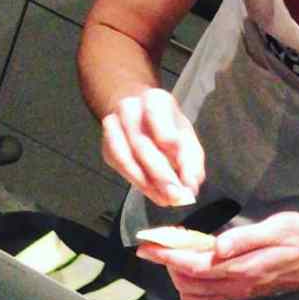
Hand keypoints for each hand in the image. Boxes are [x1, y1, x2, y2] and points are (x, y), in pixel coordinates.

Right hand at [101, 88, 204, 206]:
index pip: (156, 113)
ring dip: (148, 183)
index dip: (165, 133)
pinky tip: (155, 195)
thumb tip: (191, 186)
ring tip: (168, 199)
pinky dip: (139, 183)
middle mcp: (128, 110)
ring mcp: (112, 128)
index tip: (177, 153)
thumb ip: (192, 160)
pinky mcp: (106, 147)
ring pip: (126, 158)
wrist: (139, 117)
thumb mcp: (187, 137)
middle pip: (141, 143)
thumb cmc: (168, 128)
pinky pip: (121, 168)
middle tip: (177, 194)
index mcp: (154, 99)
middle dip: (160, 172)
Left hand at [136, 211, 298, 299]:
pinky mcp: (247, 292)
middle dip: (167, 264)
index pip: (196, 265)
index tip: (147, 244)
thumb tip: (216, 247)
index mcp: (245, 267)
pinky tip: (194, 265)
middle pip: (191, 282)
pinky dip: (194, 284)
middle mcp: (240, 285)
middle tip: (154, 244)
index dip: (169, 256)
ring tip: (172, 252)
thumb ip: (247, 238)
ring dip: (179, 275)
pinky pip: (212, 296)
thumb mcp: (282, 227)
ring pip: (199, 294)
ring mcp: (243, 291)